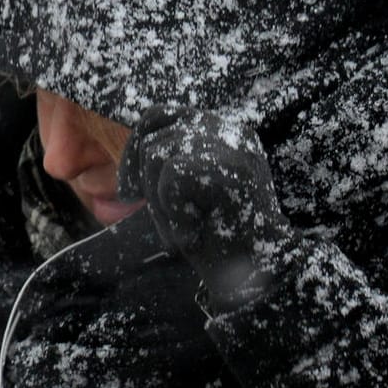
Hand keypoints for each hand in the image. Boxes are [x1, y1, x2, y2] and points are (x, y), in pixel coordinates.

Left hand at [117, 107, 291, 302]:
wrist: (259, 272)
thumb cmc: (219, 237)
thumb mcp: (188, 191)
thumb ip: (167, 163)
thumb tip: (130, 156)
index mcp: (223, 131)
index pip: (159, 115)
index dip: (133, 147)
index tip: (128, 188)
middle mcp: (230, 129)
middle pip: (154, 136)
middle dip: (143, 181)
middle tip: (157, 217)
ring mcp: (232, 143)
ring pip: (157, 154)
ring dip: (160, 201)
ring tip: (186, 225)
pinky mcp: (228, 163)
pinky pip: (172, 176)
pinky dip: (174, 211)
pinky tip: (193, 230)